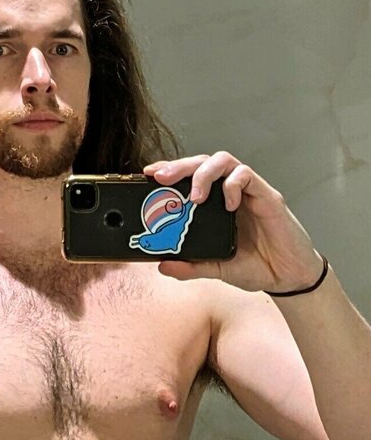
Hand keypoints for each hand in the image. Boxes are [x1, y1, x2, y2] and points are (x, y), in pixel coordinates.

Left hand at [143, 151, 323, 291]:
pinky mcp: (267, 196)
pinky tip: (228, 204)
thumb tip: (163, 265)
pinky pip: (247, 177)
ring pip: (224, 161)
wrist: (289, 277)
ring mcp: (249, 192)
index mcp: (216, 206)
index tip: (149, 175)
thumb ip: (192, 266)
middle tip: (161, 177)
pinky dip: (233, 185)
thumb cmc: (257, 266)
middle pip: (203, 162)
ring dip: (204, 173)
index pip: (191, 177)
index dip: (171, 172)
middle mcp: (231, 193)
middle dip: (180, 166)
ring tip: (194, 197)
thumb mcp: (217, 270)